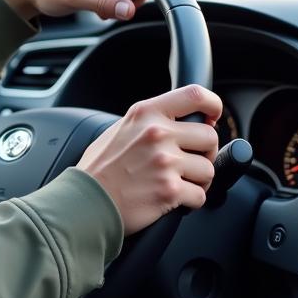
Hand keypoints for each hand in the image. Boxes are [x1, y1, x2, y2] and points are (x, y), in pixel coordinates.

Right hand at [77, 85, 220, 234]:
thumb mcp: (121, 129)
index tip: (213, 117)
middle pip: (210, 137)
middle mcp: (157, 134)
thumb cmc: (99, 169)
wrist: (85, 201)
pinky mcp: (169, 191)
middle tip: (189, 162)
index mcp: (146, 113)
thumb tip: (183, 123)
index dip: (212, 105)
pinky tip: (172, 199)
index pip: (194, 95)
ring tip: (177, 182)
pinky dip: (190, 201)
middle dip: (205, 152)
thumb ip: (150, 122)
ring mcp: (164, 162)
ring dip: (198, 180)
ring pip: (209, 169)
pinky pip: (200, 195)